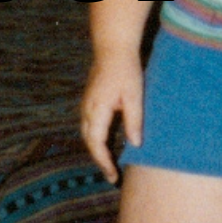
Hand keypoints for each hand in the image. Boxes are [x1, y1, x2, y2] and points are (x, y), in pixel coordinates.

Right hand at [80, 48, 143, 183]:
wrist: (113, 46)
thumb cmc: (126, 69)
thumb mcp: (134, 96)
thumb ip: (133, 121)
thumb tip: (135, 144)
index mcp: (97, 109)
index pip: (96, 143)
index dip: (103, 161)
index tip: (112, 175)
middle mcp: (87, 108)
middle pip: (89, 140)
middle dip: (99, 158)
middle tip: (112, 174)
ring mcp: (87, 102)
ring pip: (87, 132)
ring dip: (96, 148)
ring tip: (110, 161)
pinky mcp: (90, 98)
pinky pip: (89, 123)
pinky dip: (96, 136)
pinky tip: (107, 140)